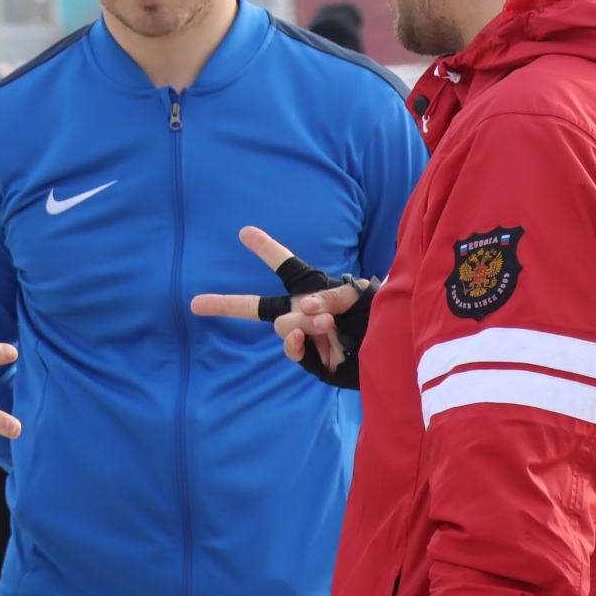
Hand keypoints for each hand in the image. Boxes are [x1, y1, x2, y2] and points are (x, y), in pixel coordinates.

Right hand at [190, 227, 370, 384]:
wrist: (400, 358)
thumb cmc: (385, 320)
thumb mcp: (363, 296)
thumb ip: (332, 296)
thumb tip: (304, 310)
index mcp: (315, 291)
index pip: (285, 266)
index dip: (265, 249)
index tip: (244, 233)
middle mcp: (304, 313)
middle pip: (260, 307)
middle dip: (225, 304)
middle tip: (195, 304)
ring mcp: (306, 339)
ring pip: (284, 326)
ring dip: (302, 322)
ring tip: (327, 324)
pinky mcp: (314, 362)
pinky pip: (294, 352)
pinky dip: (297, 343)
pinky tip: (307, 336)